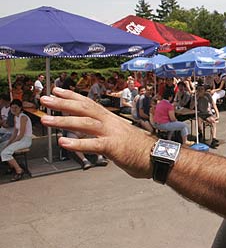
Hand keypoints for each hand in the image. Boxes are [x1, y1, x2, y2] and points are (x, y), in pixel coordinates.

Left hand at [40, 87, 155, 177]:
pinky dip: (77, 143)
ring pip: (85, 124)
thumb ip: (104, 136)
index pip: (89, 103)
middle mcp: (110, 123)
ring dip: (64, 121)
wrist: (158, 157)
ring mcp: (112, 133)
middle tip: (44, 99)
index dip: (72, 96)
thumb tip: (92, 139)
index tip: (57, 91)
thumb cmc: (140, 150)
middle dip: (63, 103)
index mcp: (111, 119)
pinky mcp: (114, 147)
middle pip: (84, 109)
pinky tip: (63, 143)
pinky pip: (93, 144)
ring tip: (46, 120)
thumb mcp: (120, 137)